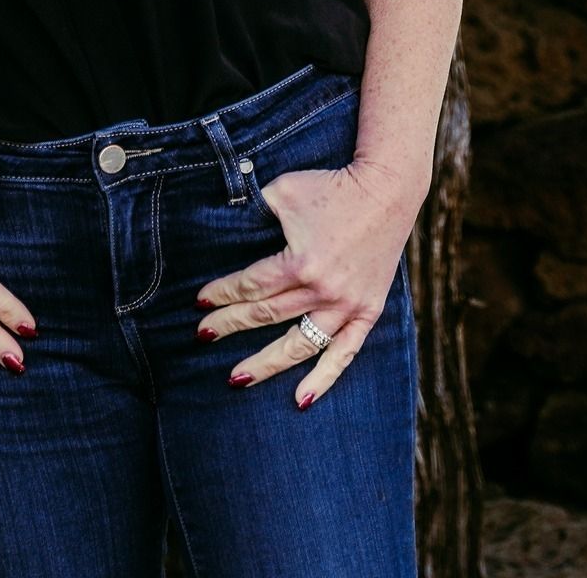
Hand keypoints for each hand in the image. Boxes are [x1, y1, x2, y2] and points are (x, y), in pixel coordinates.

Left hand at [194, 159, 418, 406]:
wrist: (386, 189)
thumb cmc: (330, 187)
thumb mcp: (284, 191)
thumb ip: (254, 211)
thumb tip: (224, 226)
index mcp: (301, 262)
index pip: (251, 286)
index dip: (223, 294)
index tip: (200, 302)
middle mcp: (323, 291)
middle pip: (266, 316)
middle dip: (230, 326)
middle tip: (202, 336)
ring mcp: (347, 305)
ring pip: (299, 345)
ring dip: (266, 364)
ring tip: (236, 378)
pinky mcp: (368, 311)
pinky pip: (344, 354)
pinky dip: (323, 379)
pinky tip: (300, 400)